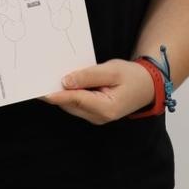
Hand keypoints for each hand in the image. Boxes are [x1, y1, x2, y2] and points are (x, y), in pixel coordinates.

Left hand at [41, 59, 155, 124]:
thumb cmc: (133, 76)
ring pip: (71, 105)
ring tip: (50, 77)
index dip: (58, 95)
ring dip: (62, 93)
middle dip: (57, 92)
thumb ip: (89, 76)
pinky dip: (69, 94)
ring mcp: (96, 117)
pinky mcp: (93, 114)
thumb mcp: (112, 70)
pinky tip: (65, 82)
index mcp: (106, 108)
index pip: (76, 100)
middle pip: (71, 104)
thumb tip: (66, 82)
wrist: (147, 86)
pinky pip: (76, 104)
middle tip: (41, 78)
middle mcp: (99, 117)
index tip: (42, 91)